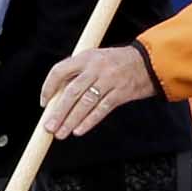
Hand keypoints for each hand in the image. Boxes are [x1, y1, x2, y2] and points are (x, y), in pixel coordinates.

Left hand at [40, 44, 160, 136]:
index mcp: (86, 57)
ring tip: (61, 133)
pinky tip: (78, 130)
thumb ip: (78, 74)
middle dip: (58, 112)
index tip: (44, 103)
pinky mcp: (121, 93)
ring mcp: (109, 81)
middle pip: (72, 92)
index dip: (48, 87)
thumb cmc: (116, 62)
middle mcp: (96, 68)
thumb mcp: (95, 59)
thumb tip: (57, 100)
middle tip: (49, 127)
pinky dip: (89, 121)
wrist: (148, 62)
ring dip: (71, 120)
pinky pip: (101, 110)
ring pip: (85, 103)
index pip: (60, 71)